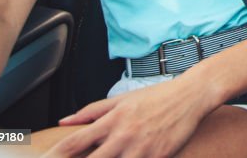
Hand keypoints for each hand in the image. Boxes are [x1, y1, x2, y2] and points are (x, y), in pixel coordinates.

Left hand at [47, 75, 211, 157]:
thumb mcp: (123, 99)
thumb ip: (92, 111)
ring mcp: (141, 149)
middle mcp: (123, 136)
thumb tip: (64, 120)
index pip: (74, 144)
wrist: (192, 95)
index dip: (54, 156)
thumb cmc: (157, 96)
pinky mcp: (158, 157)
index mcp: (111, 120)